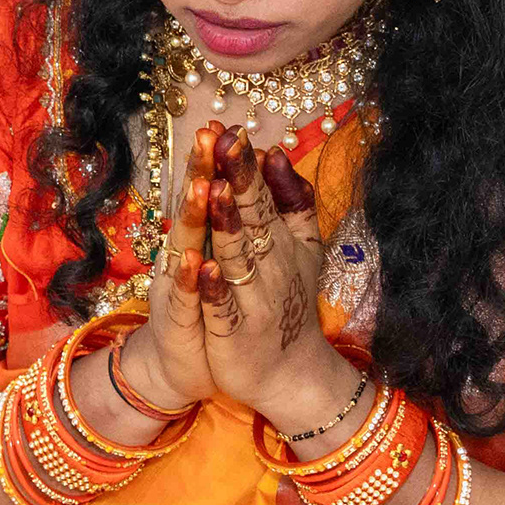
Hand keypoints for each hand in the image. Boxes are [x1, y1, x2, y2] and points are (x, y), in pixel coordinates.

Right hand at [131, 125, 220, 412]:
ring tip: (200, 186)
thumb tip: (237, 181)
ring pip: (185, 248)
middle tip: (206, 137)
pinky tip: (197, 261)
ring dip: (191, 218)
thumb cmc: (207, 310)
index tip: (223, 127)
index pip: (204, 193)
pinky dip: (194, 281)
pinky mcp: (182, 322)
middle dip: (199, 173)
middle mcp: (182, 257)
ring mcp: (179, 288)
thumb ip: (231, 223)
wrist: (181, 367)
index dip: (212, 162)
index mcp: (197, 242)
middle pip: (191, 209)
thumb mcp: (223, 261)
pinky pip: (189, 299)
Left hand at [196, 129, 357, 431]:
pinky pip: (223, 307)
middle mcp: (270, 267)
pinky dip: (214, 287)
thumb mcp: (302, 249)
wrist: (292, 373)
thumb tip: (277, 154)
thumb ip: (293, 202)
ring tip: (212, 190)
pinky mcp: (236, 334)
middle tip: (224, 143)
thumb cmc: (289, 302)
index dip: (244, 167)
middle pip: (251, 219)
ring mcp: (253, 301)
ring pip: (236, 258)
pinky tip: (202, 264)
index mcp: (279, 244)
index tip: (231, 131)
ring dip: (225, 225)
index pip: (260, 197)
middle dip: (236, 182)